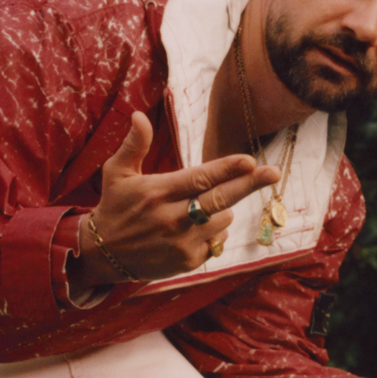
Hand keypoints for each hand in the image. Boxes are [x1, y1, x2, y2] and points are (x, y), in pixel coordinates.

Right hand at [72, 111, 279, 286]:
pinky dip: (214, 232)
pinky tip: (193, 229)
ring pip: (223, 219)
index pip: (199, 178)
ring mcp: (182, 242)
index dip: (227, 169)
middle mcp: (172, 218)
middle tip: (273, 173)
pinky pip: (217, 241)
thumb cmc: (114, 206)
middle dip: (250, 185)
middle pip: (220, 199)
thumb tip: (138, 115)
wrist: (103, 254)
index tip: (250, 160)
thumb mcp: (117, 173)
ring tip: (197, 208)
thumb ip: (133, 145)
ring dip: (221, 209)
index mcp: (158, 192)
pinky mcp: (188, 262)